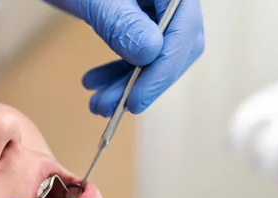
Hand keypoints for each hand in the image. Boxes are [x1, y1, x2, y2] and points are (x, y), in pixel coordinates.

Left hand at [45, 0, 204, 116]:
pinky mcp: (140, 18)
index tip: (136, 101)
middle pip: (175, 47)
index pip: (184, 31)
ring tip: (97, 103)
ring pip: (156, 55)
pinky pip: (140, 51)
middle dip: (142, 83)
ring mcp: (157, 7)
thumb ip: (122, 22)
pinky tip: (94, 82)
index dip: (162, 71)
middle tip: (110, 108)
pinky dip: (118, 71)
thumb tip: (151, 53)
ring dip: (126, 84)